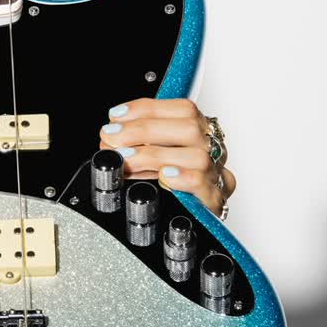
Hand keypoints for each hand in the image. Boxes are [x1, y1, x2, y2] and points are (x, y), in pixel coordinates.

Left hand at [96, 97, 235, 216]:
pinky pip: (204, 185)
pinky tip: (164, 176)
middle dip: (144, 129)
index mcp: (201, 132)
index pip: (183, 110)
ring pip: (197, 156)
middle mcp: (213, 150)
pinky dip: (182, 178)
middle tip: (112, 138)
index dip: (147, 109)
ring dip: (154, 155)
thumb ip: (138, 143)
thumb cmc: (172, 183)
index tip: (116, 116)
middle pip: (190, 128)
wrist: (190, 217)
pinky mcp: (214, 200)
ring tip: (126, 159)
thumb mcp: (153, 155)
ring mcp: (216, 174)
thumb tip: (111, 137)